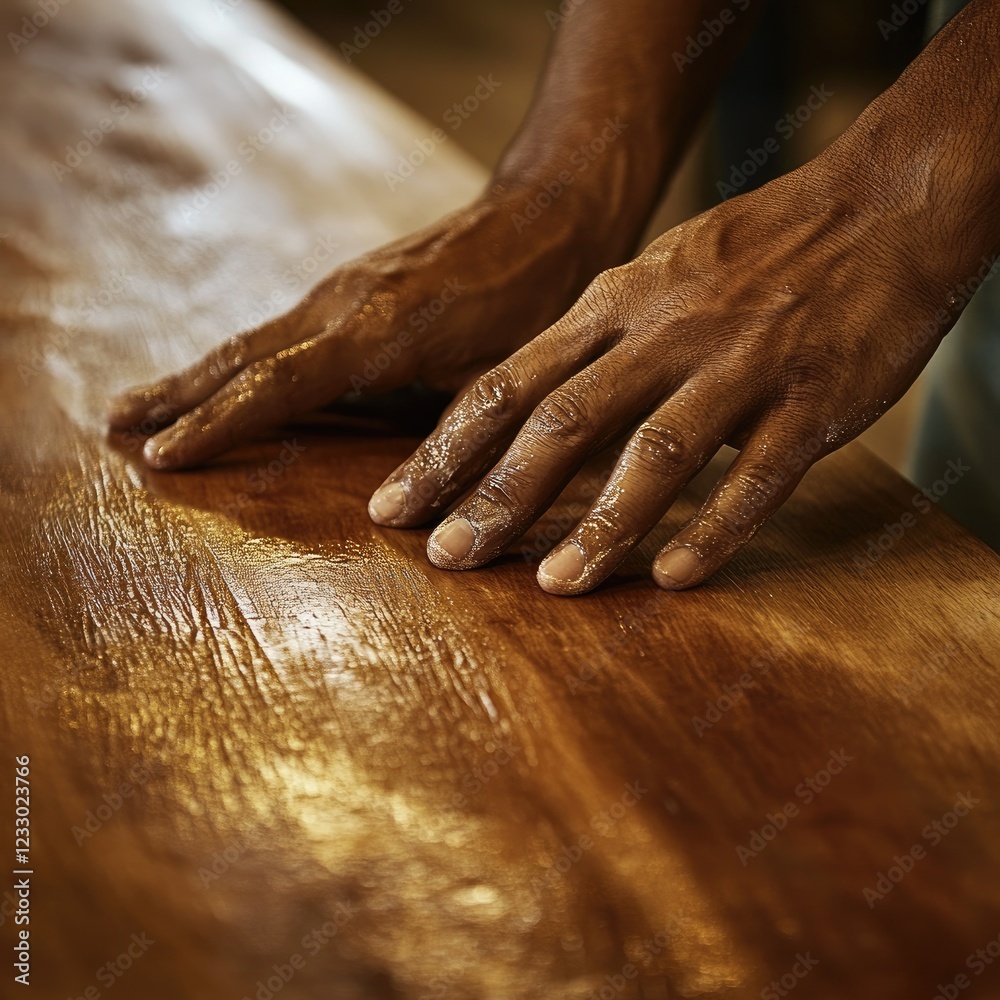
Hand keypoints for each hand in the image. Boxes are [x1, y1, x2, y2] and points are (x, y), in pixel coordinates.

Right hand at [107, 191, 603, 468]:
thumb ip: (444, 441)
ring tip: (143, 404)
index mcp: (375, 332)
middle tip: (116, 425)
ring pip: (253, 339)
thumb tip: (391, 510)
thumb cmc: (533, 307)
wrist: (543, 219)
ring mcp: (343, 289)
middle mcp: (343, 304)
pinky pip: (280, 328)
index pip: (275, 384)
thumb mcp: (498, 382)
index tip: (163, 456)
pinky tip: (224, 375)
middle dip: (178, 394)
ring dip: (195, 373)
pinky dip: (238, 358)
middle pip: (241, 355)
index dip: (218, 424)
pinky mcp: (353, 286)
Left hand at [367, 156, 953, 592]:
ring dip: (602, 523)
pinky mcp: (810, 400)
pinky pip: (757, 474)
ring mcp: (738, 365)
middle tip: (445, 559)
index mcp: (611, 305)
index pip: (506, 384)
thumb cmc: (752, 252)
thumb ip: (587, 337)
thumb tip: (519, 397)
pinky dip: (717, 529)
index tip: (390, 507)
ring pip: (656, 452)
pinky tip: (678, 578)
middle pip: (561, 421)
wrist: (879, 205)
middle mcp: (662, 334)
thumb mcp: (648, 276)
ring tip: (554, 585)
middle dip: (496, 495)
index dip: (444, 450)